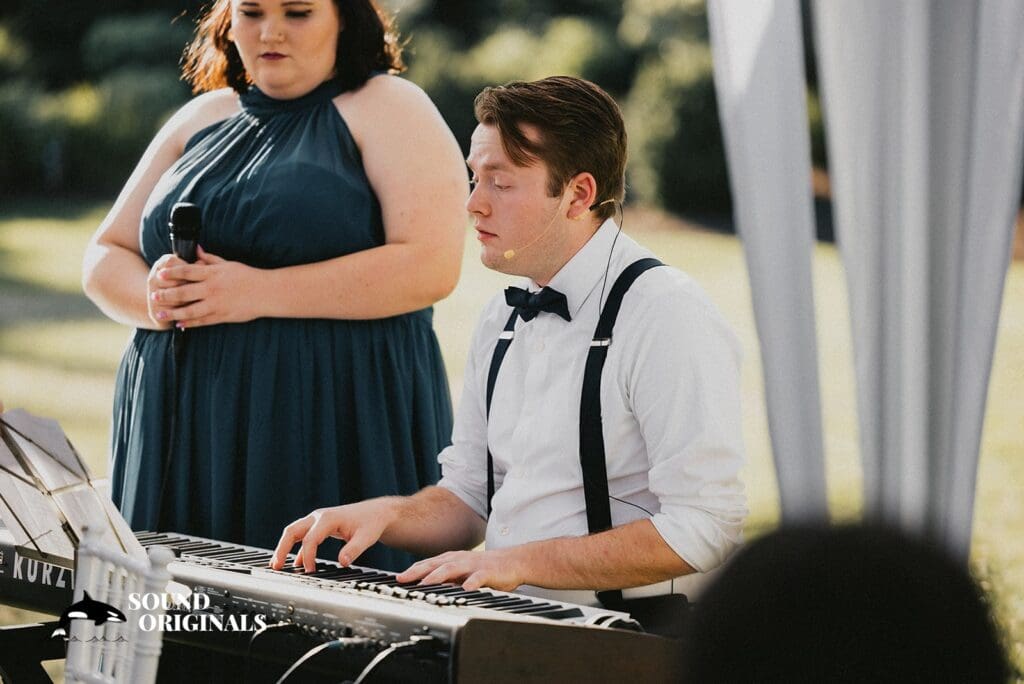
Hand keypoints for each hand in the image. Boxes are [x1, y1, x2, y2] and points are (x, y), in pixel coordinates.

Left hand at [151, 246, 264, 328]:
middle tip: (153, 296)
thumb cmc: (248, 276)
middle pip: (183, 291)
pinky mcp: (222, 316)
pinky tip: (180, 324)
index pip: (187, 271)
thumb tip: (195, 250)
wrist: (266, 293)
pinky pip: (202, 321)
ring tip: (160, 314)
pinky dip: (190, 323)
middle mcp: (212, 289)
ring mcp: (216, 304)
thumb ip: (210, 259)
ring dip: (173, 312)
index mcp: (213, 274)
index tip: (159, 274)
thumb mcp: (228, 264)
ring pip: (189, 309)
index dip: (171, 273)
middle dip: (166, 294)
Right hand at [270, 500, 395, 572]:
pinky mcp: (320, 526)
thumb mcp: (366, 537)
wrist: (376, 513)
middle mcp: (318, 517)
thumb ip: (354, 549)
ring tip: (277, 565)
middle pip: (292, 531)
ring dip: (285, 547)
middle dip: (282, 548)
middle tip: (276, 566)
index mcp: (328, 519)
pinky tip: (296, 563)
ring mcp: (317, 520)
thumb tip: (342, 562)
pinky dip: (296, 549)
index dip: (308, 557)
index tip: (310, 572)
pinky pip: (302, 537)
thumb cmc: (371, 522)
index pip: (310, 539)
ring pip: (294, 532)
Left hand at [396, 548, 525, 591]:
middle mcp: (460, 560)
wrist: (513, 562)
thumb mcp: (461, 570)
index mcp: (452, 559)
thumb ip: (445, 576)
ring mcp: (473, 565)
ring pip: (452, 569)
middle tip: (403, 579)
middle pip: (435, 564)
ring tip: (426, 584)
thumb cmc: (485, 568)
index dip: (413, 570)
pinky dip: (470, 583)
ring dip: (438, 576)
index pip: (428, 563)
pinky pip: (478, 578)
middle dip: (418, 571)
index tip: (398, 578)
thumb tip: (426, 585)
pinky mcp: (488, 572)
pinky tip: (465, 590)